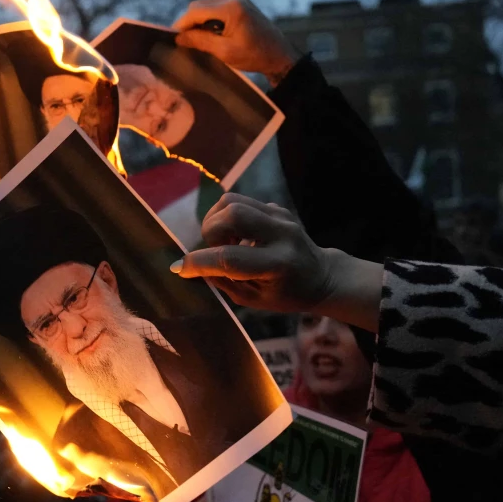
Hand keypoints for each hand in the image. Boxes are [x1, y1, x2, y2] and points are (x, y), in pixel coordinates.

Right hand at [171, 194, 384, 331]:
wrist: (322, 276)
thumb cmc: (286, 295)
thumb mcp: (254, 300)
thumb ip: (223, 281)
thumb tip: (190, 266)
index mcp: (278, 265)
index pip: (230, 258)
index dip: (199, 262)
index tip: (180, 269)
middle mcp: (282, 235)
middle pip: (232, 215)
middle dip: (210, 233)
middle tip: (214, 251)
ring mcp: (281, 216)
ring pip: (232, 201)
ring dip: (215, 221)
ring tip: (223, 242)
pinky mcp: (276, 207)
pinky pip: (240, 202)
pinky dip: (226, 217)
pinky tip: (235, 236)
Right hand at [173, 0, 299, 86]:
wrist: (279, 55)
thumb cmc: (254, 56)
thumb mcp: (225, 51)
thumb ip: (201, 41)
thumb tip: (179, 38)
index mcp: (231, 8)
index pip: (196, 10)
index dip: (182, 24)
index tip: (173, 39)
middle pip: (200, 6)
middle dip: (189, 23)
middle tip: (184, 42)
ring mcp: (238, 0)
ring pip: (206, 7)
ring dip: (198, 22)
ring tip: (196, 41)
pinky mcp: (240, 5)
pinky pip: (216, 9)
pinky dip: (208, 21)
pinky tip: (209, 36)